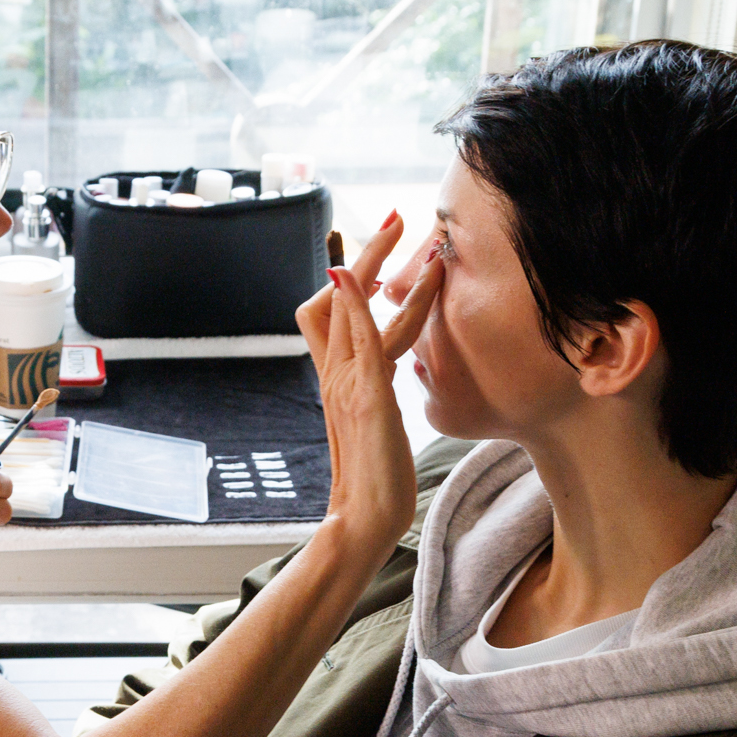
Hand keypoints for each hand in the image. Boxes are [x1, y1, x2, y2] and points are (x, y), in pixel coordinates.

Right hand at [293, 215, 443, 559]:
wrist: (366, 520)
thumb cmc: (379, 480)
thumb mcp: (377, 424)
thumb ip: (374, 391)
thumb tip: (385, 370)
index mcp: (339, 379)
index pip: (330, 313)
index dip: (352, 279)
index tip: (381, 256)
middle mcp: (337, 374)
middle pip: (341, 297)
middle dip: (370, 252)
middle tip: (395, 216)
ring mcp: (348, 383)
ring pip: (354, 308)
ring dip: (378, 260)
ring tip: (406, 227)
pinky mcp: (367, 397)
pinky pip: (360, 339)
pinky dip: (356, 302)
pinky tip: (365, 276)